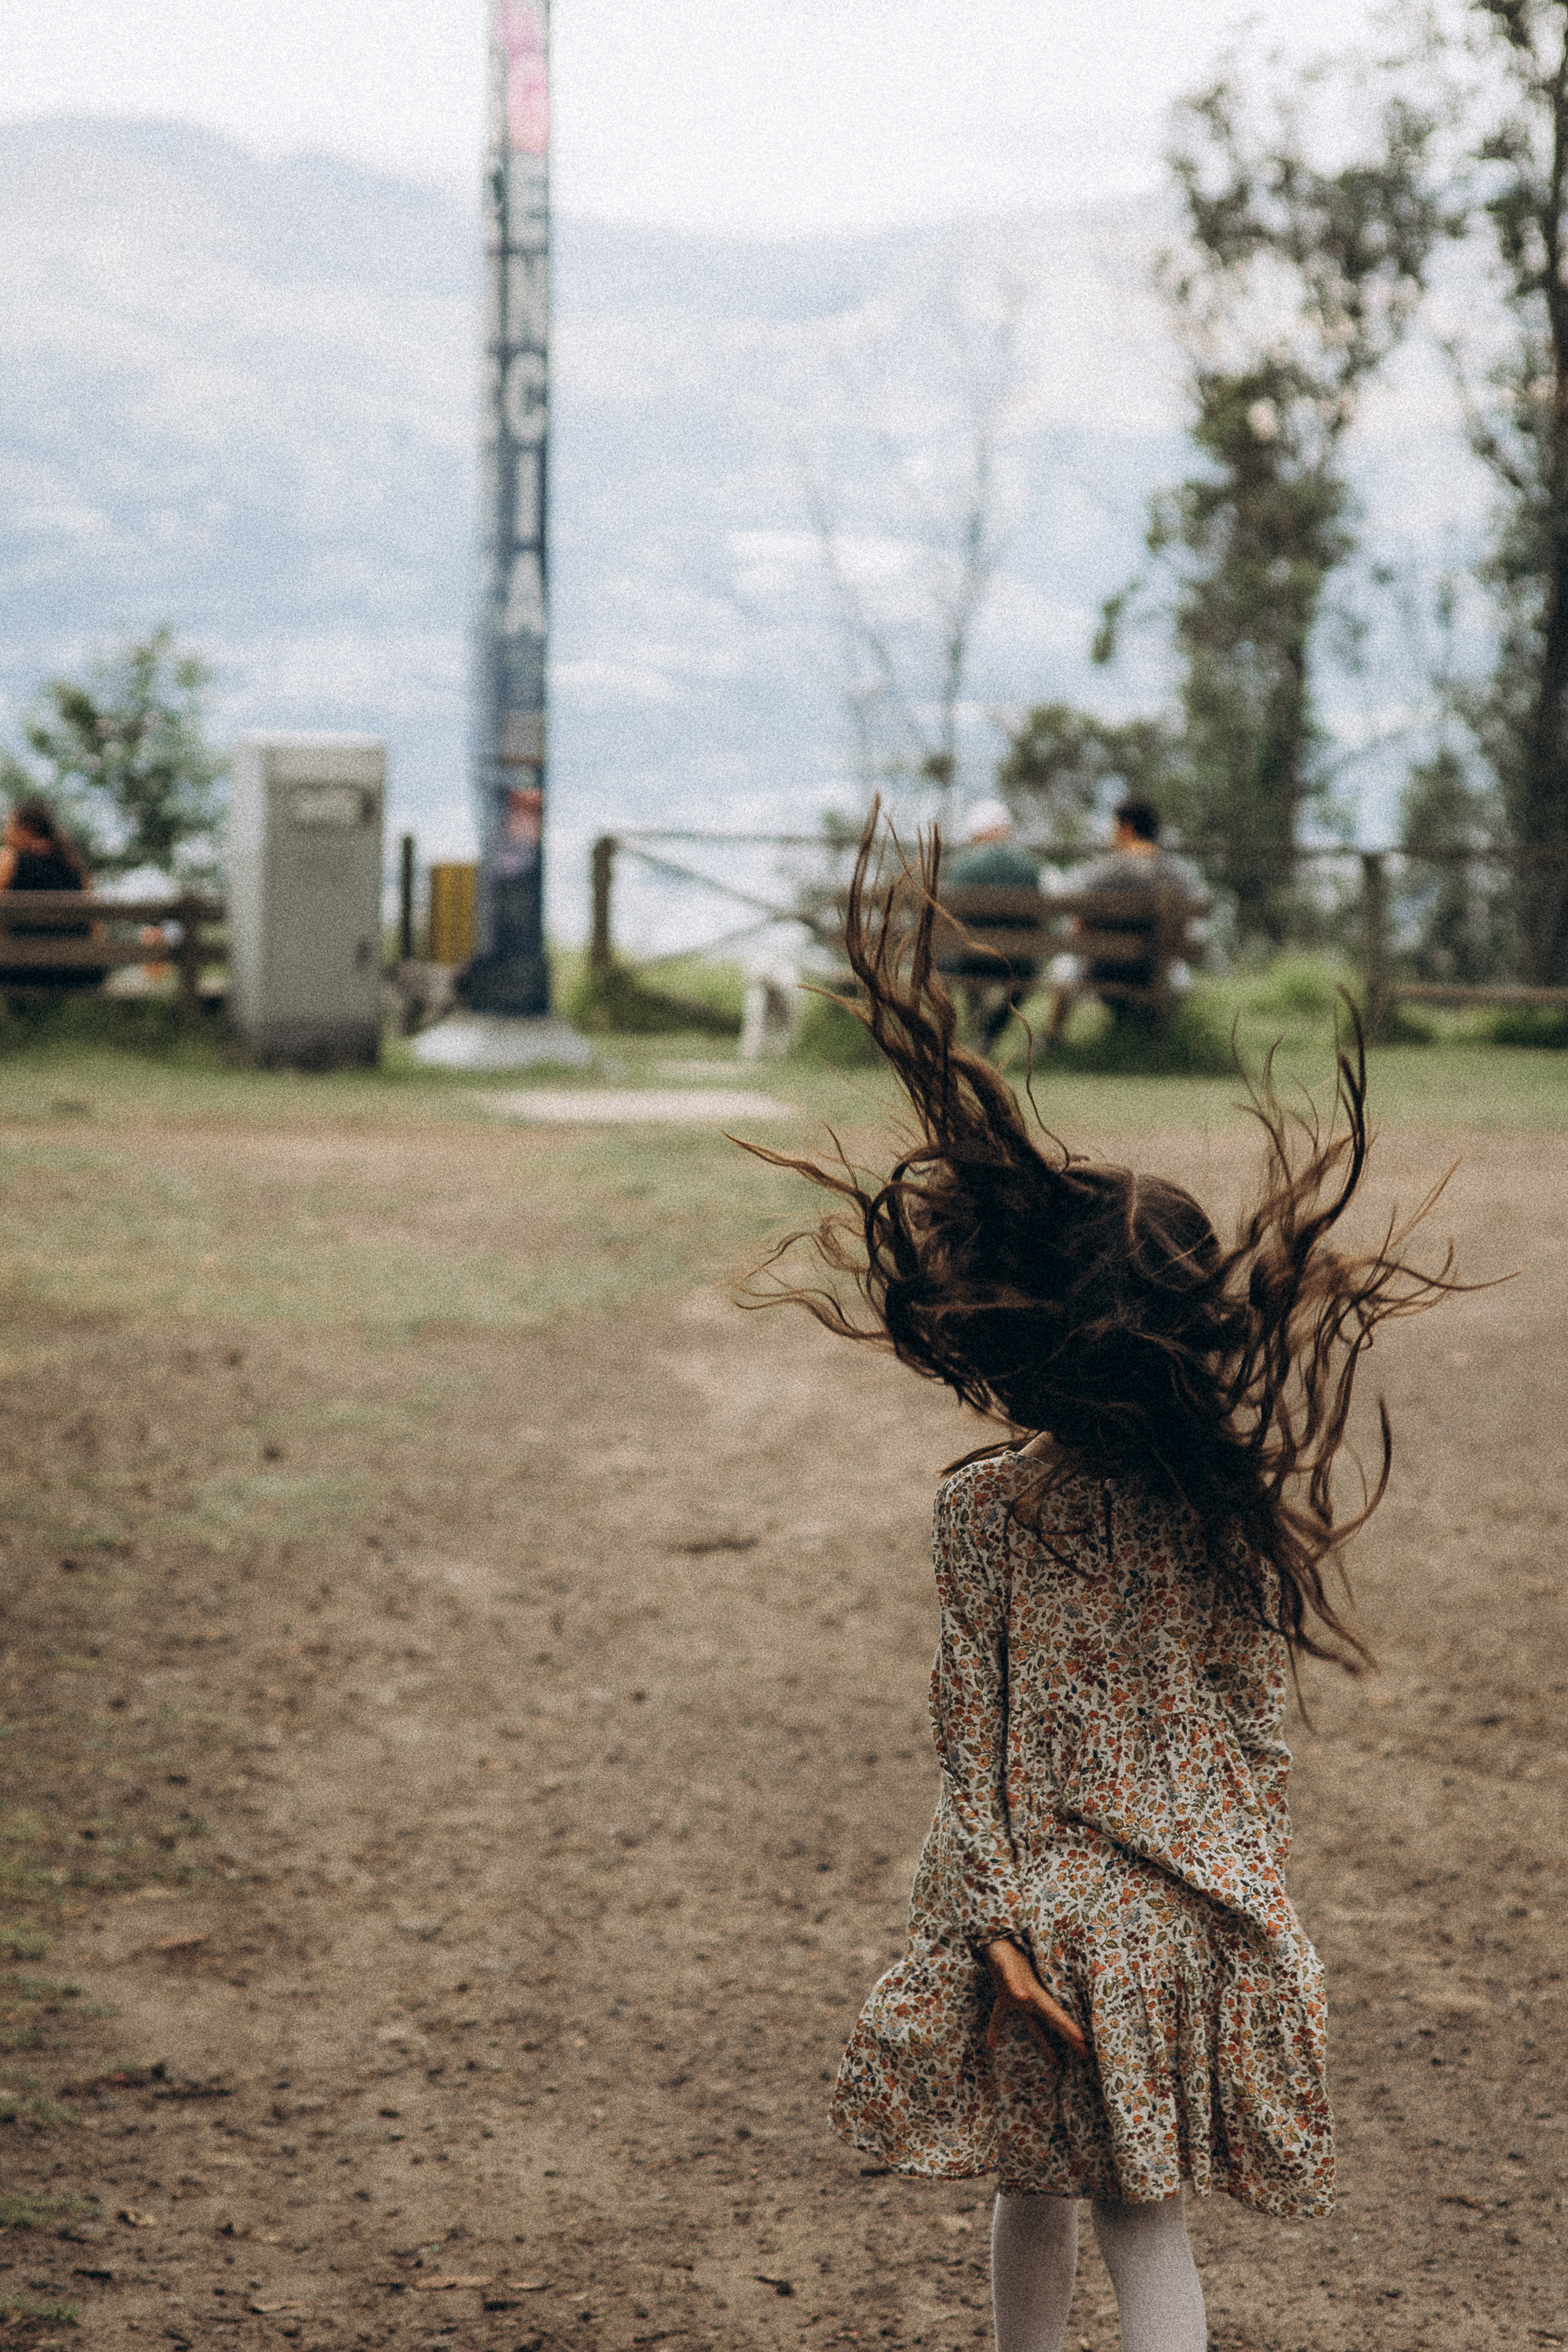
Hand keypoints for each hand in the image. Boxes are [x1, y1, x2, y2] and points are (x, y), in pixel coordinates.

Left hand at [983, 1937, 1089, 2063]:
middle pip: (1053, 2021)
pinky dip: (995, 2028)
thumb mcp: (1006, 1963)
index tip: (1082, 2040)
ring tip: (1056, 2063)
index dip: (1068, 2026)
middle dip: (1069, 2037)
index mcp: (1034, 1992)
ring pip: (1035, 2025)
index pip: (1054, 2013)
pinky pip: (1001, 2016)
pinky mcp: (1004, 1995)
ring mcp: (1019, 1996)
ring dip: (1044, 2043)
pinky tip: (990, 2044)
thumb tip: (1021, 1997)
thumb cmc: (1001, 1950)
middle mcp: (1031, 1997)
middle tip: (1087, 2055)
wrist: (993, 1938)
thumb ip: (1013, 1979)